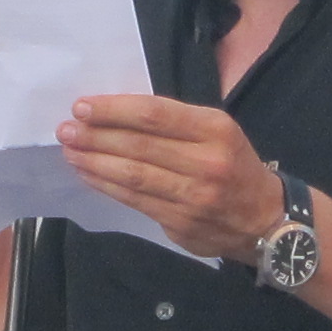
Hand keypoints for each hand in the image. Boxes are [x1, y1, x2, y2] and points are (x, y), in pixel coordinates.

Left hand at [55, 96, 286, 263]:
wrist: (265, 220)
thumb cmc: (234, 166)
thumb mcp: (219, 132)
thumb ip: (177, 124)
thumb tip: (115, 116)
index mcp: (216, 129)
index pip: (155, 115)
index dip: (114, 110)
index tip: (83, 107)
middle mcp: (207, 162)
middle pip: (139, 145)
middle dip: (96, 136)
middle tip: (66, 129)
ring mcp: (194, 197)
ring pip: (133, 176)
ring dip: (95, 162)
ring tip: (70, 151)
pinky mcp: (181, 223)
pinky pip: (135, 201)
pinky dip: (107, 186)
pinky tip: (89, 175)